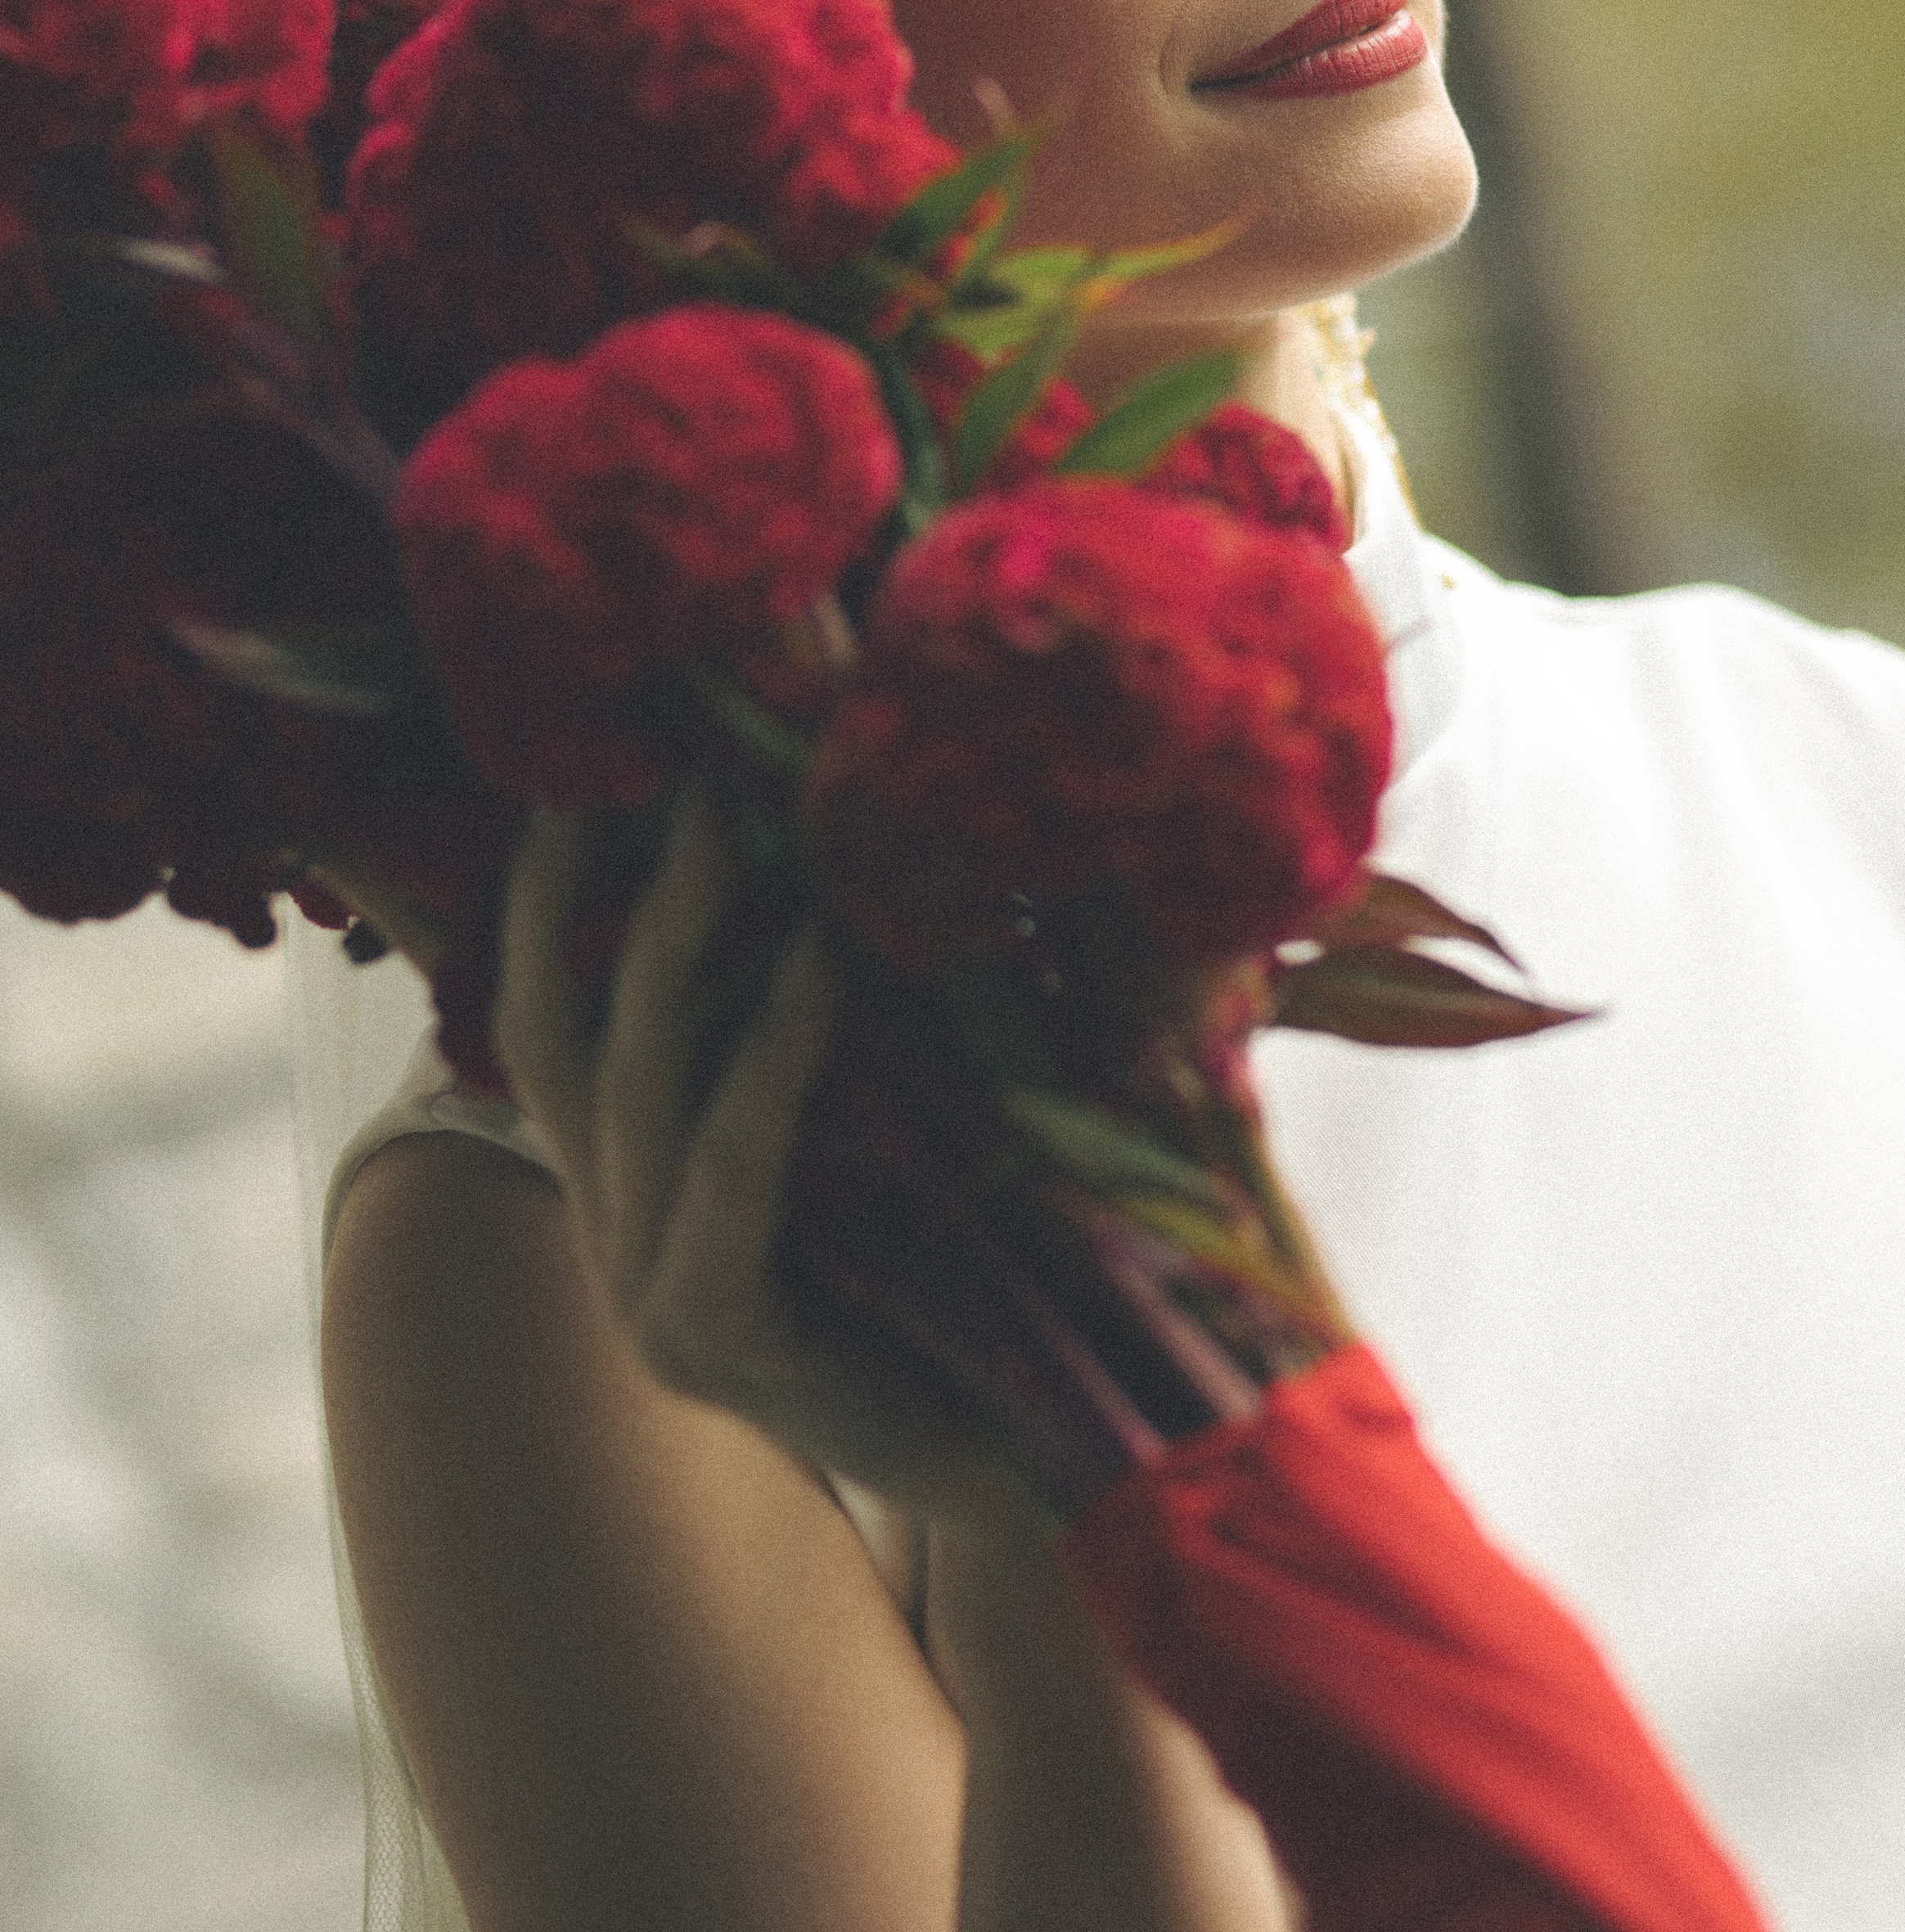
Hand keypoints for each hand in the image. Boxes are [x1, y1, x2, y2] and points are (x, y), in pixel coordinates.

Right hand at [492, 789, 999, 1509]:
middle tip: (674, 763)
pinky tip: (821, 964)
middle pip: (566, 1031)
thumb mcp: (884, 1110)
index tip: (579, 767)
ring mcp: (653, 1300)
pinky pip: (728, 1175)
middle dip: (607, 888)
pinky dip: (770, 1060)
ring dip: (686, 942)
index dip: (546, 894)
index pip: (546, 1015)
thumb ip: (831, 1007)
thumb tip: (863, 823)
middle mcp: (616, 1235)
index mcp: (634, 1180)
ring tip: (741, 823)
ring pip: (639, 1088)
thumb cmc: (980, 1258)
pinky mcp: (718, 1343)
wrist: (1044, 1455)